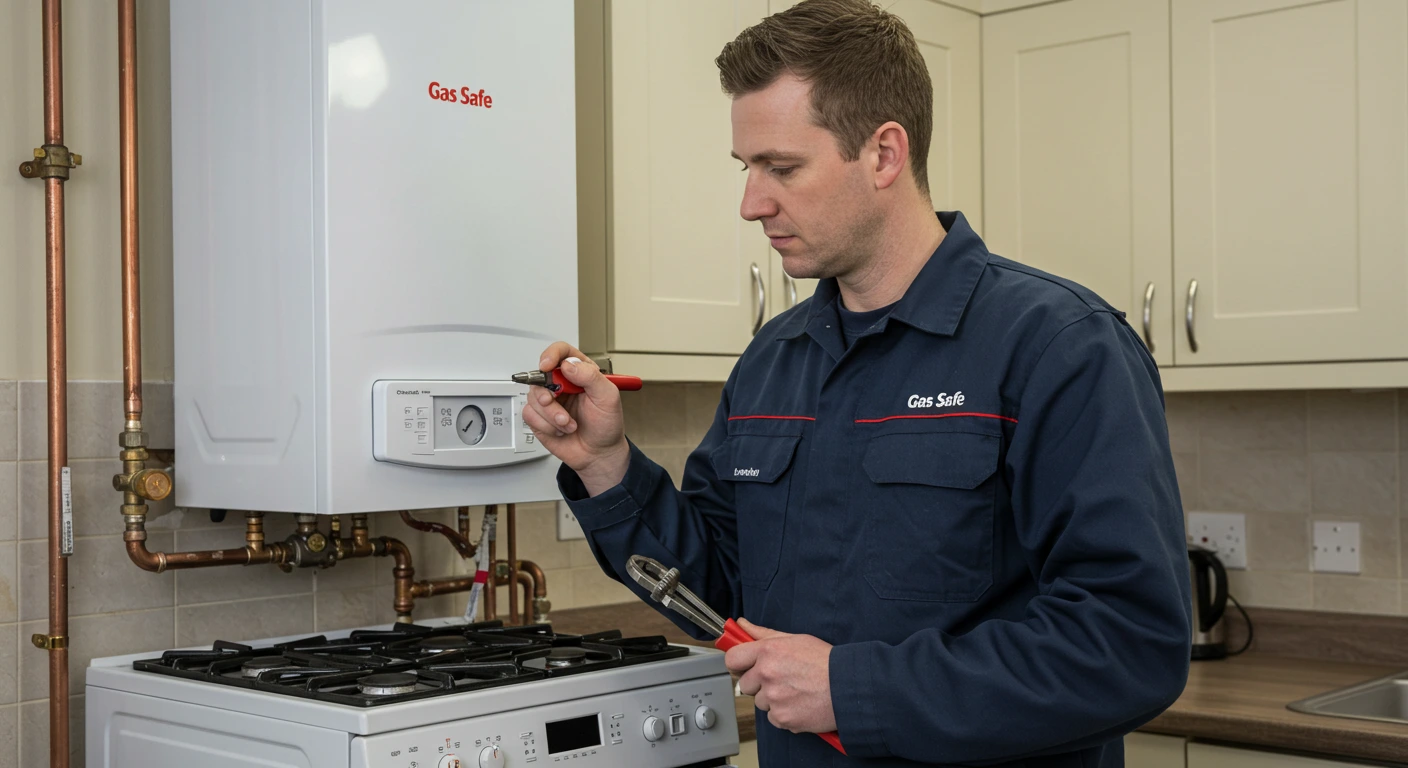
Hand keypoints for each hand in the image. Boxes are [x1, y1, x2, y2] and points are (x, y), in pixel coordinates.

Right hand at [522, 342, 630, 494]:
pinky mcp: (539, 418)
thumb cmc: (606, 425)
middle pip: (540, 375)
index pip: (561, 352)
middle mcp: (562, 384)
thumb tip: (568, 364)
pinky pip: (529, 414)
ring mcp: (550, 401)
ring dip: (552, 415)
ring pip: (533, 397)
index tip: (547, 366)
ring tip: (569, 423)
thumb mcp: (608, 397)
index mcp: (580, 372)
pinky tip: (561, 430)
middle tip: (556, 403)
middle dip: (547, 393)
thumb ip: (590, 376)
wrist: (598, 453)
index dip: (551, 355)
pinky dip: (546, 425)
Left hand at [725, 618, 837, 734]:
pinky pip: (773, 718)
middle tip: (781, 679)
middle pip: (745, 684)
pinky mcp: (782, 718)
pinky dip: (784, 714)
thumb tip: (742, 625)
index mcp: (767, 651)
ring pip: (760, 702)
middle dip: (759, 683)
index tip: (745, 666)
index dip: (738, 664)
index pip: (732, 659)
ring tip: (795, 691)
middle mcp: (767, 674)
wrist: (848, 686)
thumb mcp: (795, 639)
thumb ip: (763, 633)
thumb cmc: (825, 661)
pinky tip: (799, 703)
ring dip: (772, 699)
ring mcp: (774, 698)